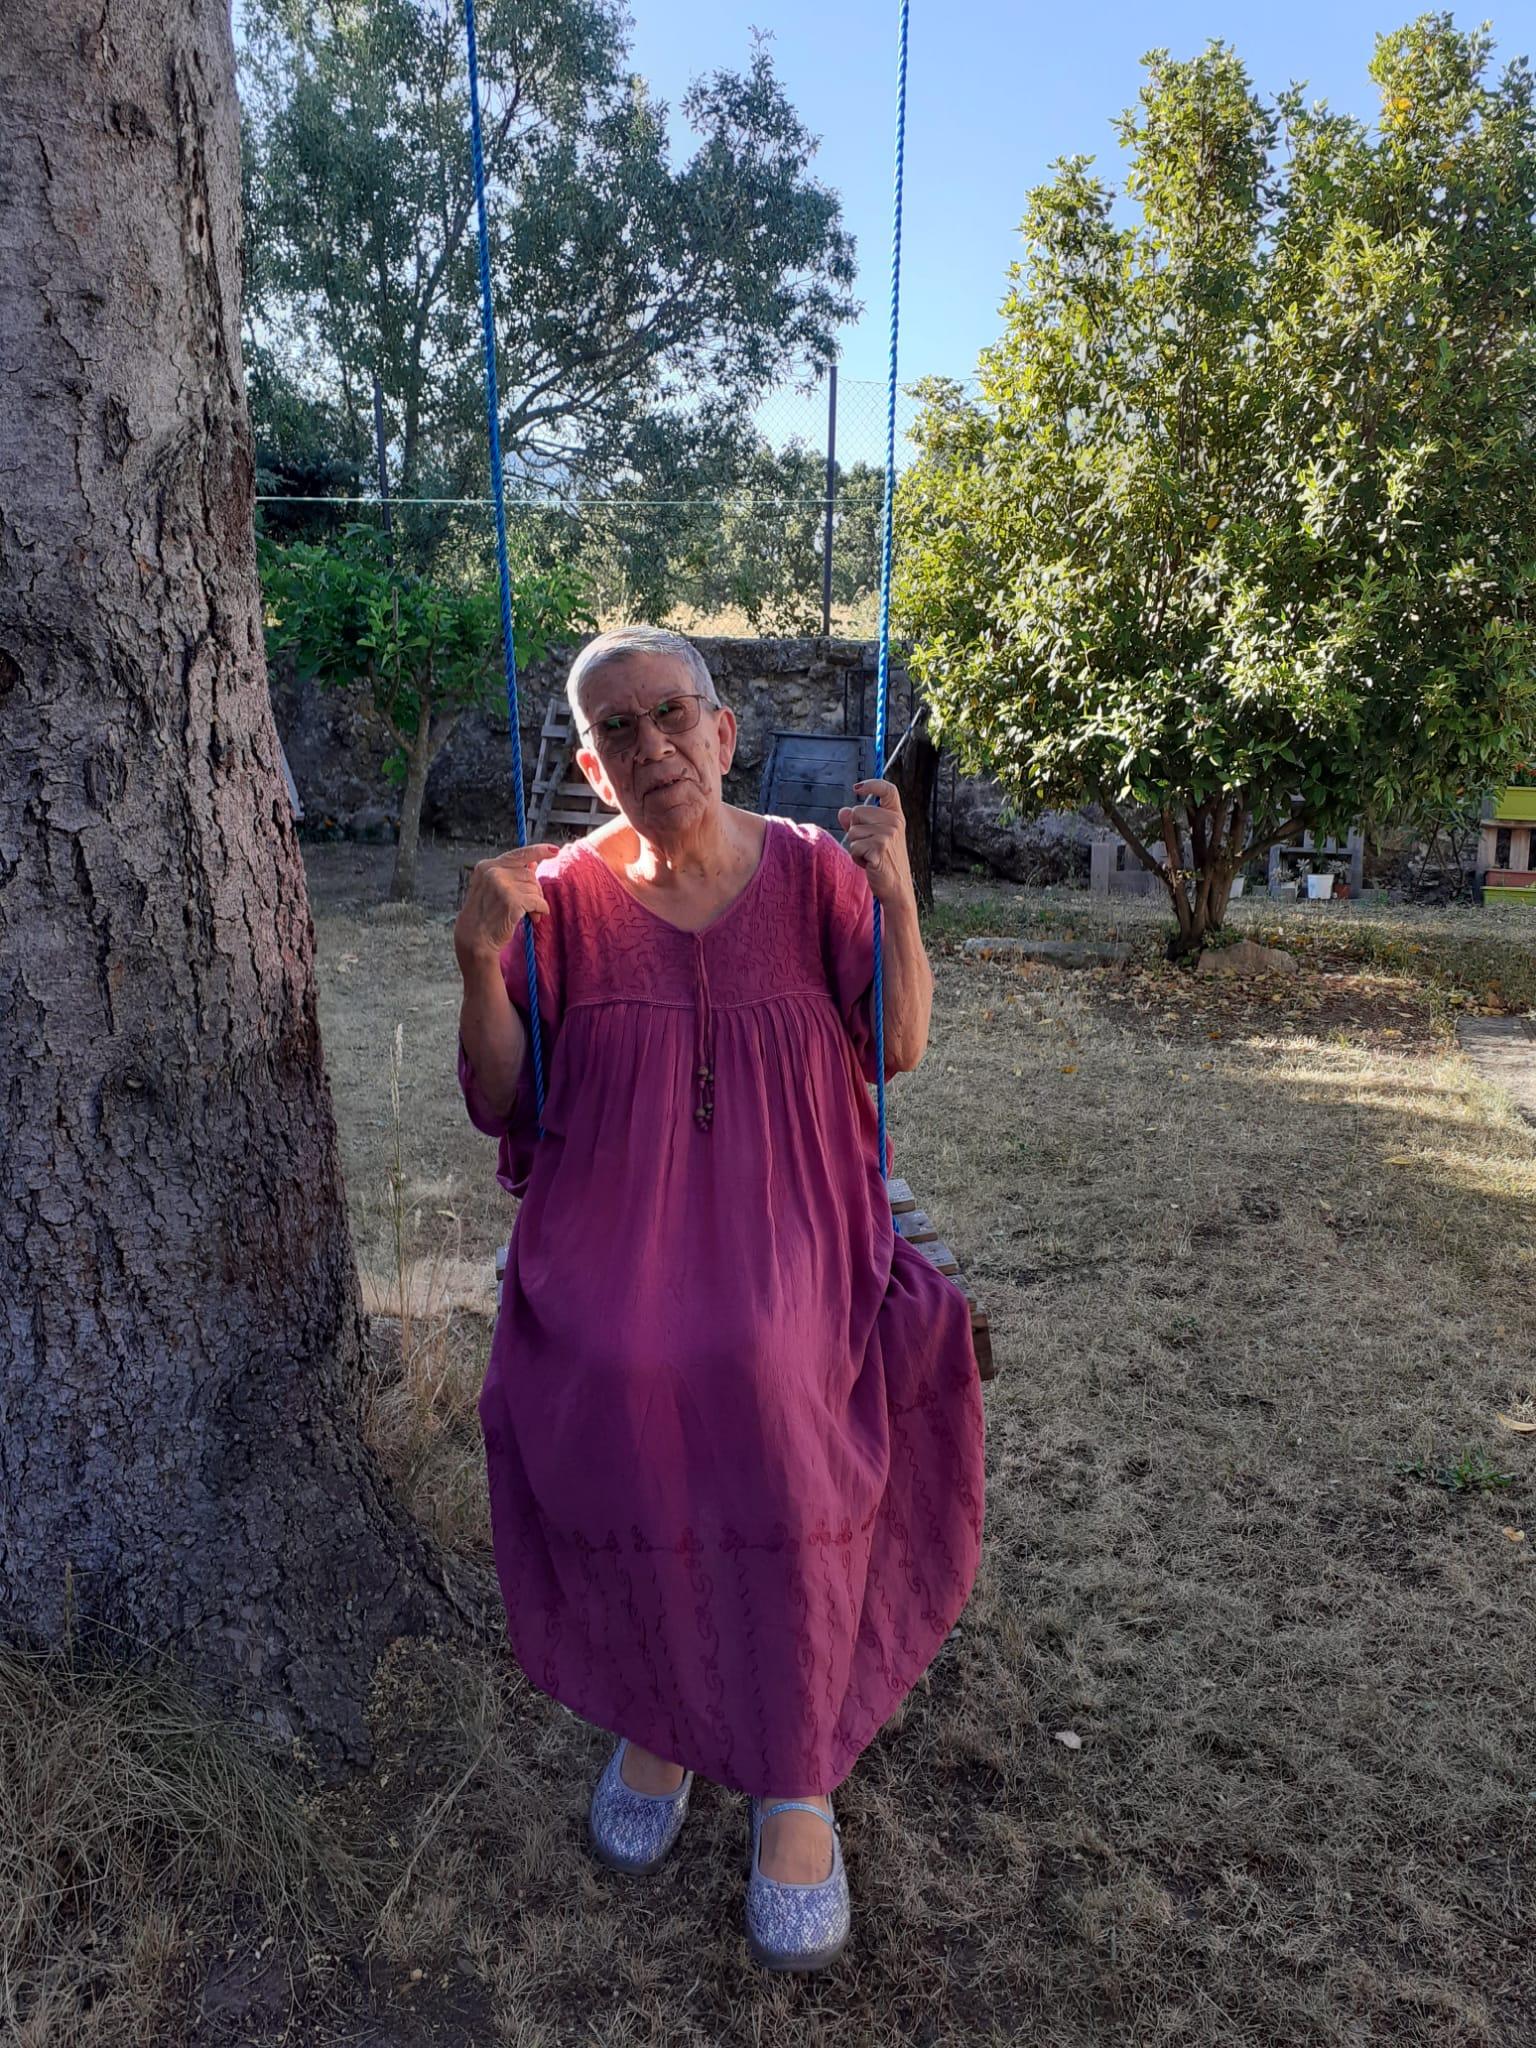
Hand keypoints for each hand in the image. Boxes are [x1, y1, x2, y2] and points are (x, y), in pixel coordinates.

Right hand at [453, 844, 558, 968]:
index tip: (555, 850)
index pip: (518, 854)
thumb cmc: (484, 916)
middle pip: (529, 874)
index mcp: (487, 866)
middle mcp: (493, 872)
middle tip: (534, 906)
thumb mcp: (493, 890)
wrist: (475, 939)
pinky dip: (541, 909)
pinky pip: (537, 901)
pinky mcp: (511, 900)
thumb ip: (511, 875)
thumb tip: (533, 863)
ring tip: (531, 914)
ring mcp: (502, 885)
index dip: (539, 851)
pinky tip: (535, 917)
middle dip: (535, 890)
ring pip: (534, 887)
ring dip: (537, 902)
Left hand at [837, 780, 913, 907]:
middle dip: (855, 830)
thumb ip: (858, 824)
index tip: (857, 788)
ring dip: (855, 846)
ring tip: (870, 856)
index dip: (872, 784)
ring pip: (852, 831)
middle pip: (857, 812)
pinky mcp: (879, 848)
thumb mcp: (872, 838)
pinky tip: (869, 864)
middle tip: (869, 846)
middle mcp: (894, 822)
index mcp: (896, 816)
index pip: (888, 790)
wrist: (896, 887)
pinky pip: (854, 846)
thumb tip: (843, 811)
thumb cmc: (884, 862)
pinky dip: (856, 857)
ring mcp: (888, 834)